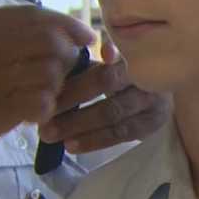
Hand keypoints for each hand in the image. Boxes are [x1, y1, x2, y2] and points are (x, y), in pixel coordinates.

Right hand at [0, 5, 94, 164]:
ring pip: (50, 71)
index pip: (35, 15)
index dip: (66, 24)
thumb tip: (34, 29)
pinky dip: (47, 107)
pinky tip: (37, 115)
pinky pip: (40, 102)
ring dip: (59, 85)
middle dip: (70, 55)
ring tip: (49, 96)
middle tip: (71, 71)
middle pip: (49, 41)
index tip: (85, 35)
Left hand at [37, 36, 170, 151]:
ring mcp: (153, 100)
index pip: (102, 55)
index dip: (83, 66)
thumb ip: (84, 66)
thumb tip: (46, 73)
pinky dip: (93, 141)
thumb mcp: (105, 64)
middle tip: (42, 111)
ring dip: (78, 124)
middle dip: (71, 98)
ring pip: (112, 112)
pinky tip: (71, 145)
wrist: (156, 94)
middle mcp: (146, 73)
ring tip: (50, 134)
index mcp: (131, 53)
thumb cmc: (121, 76)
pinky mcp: (152, 124)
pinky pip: (120, 134)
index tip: (54, 77)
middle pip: (106, 82)